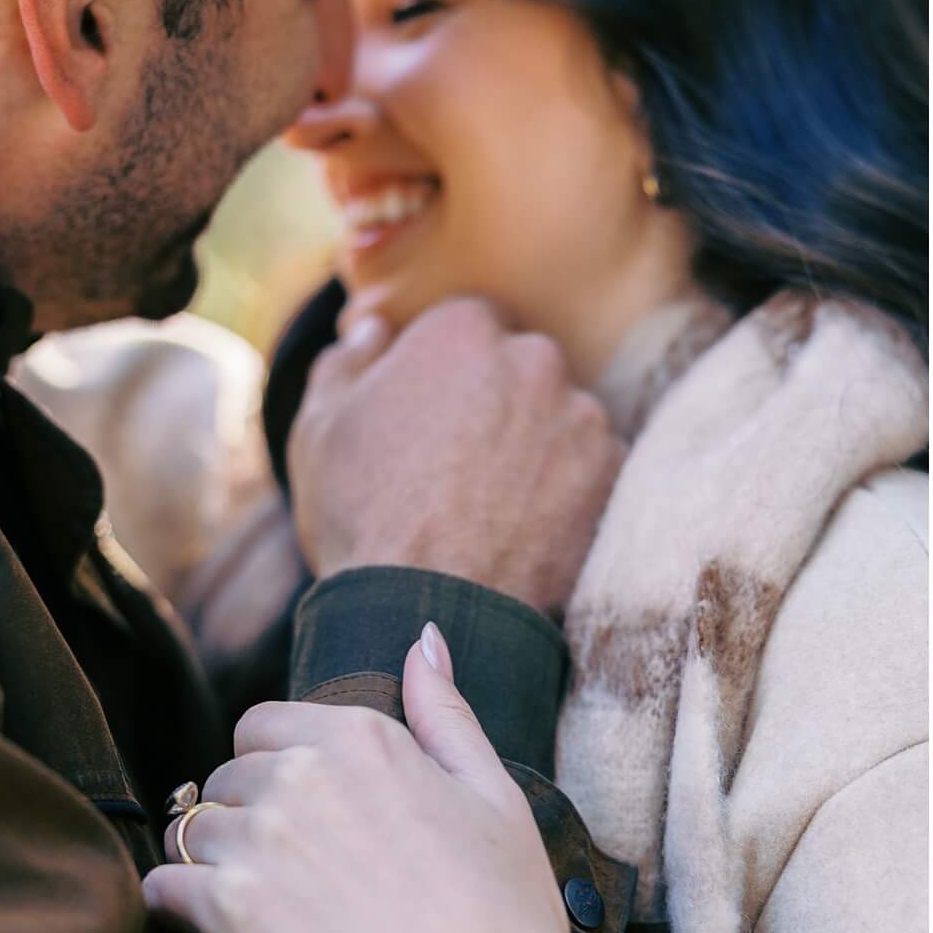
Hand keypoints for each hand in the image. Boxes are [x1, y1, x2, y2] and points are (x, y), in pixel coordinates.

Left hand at [144, 622, 631, 932]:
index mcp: (365, 736)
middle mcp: (304, 775)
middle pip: (221, 777)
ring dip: (207, 863)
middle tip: (289, 874)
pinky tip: (220, 932)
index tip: (305, 818)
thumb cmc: (509, 911)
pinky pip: (164, 890)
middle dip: (242, 816)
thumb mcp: (494, 794)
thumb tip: (423, 638)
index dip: (275, 769)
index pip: (262, 725)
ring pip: (188, 831)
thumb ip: (445, 712)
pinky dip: (178, 908)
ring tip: (259, 908)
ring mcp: (264, 841)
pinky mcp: (234, 911)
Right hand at [288, 298, 624, 617]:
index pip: (470, 323)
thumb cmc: (363, 517)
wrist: (429, 609)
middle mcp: (532, 359)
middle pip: (523, 364)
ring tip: (499, 503)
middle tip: (465, 463)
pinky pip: (596, 464)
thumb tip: (373, 329)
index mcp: (459, 333)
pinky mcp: (613, 470)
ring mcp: (581, 413)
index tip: (436, 412)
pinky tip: (533, 524)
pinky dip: (573, 486)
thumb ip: (347, 364)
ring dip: (541, 442)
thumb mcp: (319, 431)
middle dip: (501, 399)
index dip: (451, 367)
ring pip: (563, 414)